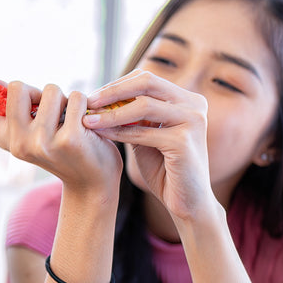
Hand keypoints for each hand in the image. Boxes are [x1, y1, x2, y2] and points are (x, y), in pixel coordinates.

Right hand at [0, 67, 121, 196]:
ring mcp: (42, 143)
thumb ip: (14, 110)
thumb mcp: (29, 133)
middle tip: (51, 112)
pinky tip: (84, 126)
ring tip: (70, 122)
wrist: (91, 183)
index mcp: (3, 138)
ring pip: (51, 90)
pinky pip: (75, 98)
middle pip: (15, 86)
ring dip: (65, 99)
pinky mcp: (68, 140)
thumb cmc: (61, 149)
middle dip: (38, 90)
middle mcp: (17, 143)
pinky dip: (83, 104)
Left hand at [84, 69, 214, 219]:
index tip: (93, 97)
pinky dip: (119, 132)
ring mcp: (192, 121)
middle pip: (147, 83)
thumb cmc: (166, 170)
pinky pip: (143, 132)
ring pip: (143, 106)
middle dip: (113, 91)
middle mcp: (194, 104)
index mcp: (186, 99)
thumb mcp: (146, 135)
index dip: (117, 85)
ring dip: (111, 113)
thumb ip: (131, 117)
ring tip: (88, 120)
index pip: (147, 79)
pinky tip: (100, 134)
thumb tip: (100, 100)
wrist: (187, 203)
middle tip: (88, 101)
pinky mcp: (184, 142)